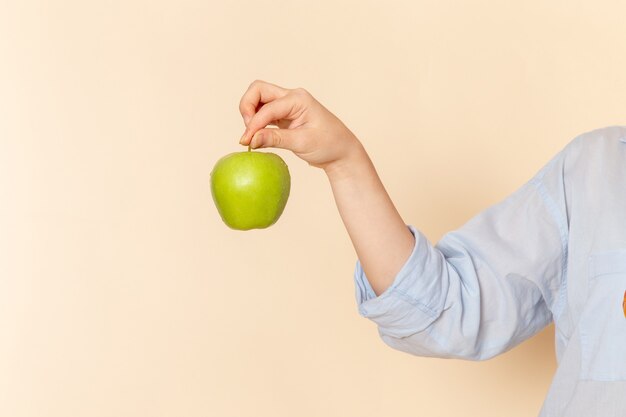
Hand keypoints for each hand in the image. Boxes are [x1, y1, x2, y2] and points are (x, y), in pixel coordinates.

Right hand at [239, 80, 362, 171]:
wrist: (341, 152)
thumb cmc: (328, 145)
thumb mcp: (302, 143)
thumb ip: (275, 139)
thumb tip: (251, 139)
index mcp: (298, 99)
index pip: (267, 108)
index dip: (254, 124)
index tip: (247, 142)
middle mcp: (291, 97)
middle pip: (258, 90)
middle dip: (247, 107)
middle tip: (247, 131)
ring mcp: (287, 105)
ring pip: (259, 99)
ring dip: (250, 113)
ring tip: (251, 135)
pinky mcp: (284, 115)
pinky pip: (264, 111)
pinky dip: (256, 121)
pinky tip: (256, 136)